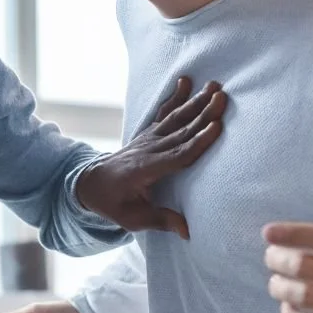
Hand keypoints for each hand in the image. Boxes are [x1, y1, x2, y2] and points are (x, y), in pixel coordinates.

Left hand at [74, 77, 226, 238]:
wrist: (89, 183)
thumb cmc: (112, 203)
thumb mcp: (131, 219)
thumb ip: (159, 221)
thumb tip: (186, 231)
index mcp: (145, 170)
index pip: (177, 155)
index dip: (197, 142)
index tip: (217, 127)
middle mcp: (148, 150)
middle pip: (181, 131)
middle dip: (203, 114)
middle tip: (222, 97)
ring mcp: (148, 139)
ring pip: (175, 118)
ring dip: (195, 102)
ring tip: (213, 86)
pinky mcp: (148, 134)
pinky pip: (164, 113)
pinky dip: (175, 97)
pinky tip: (185, 81)